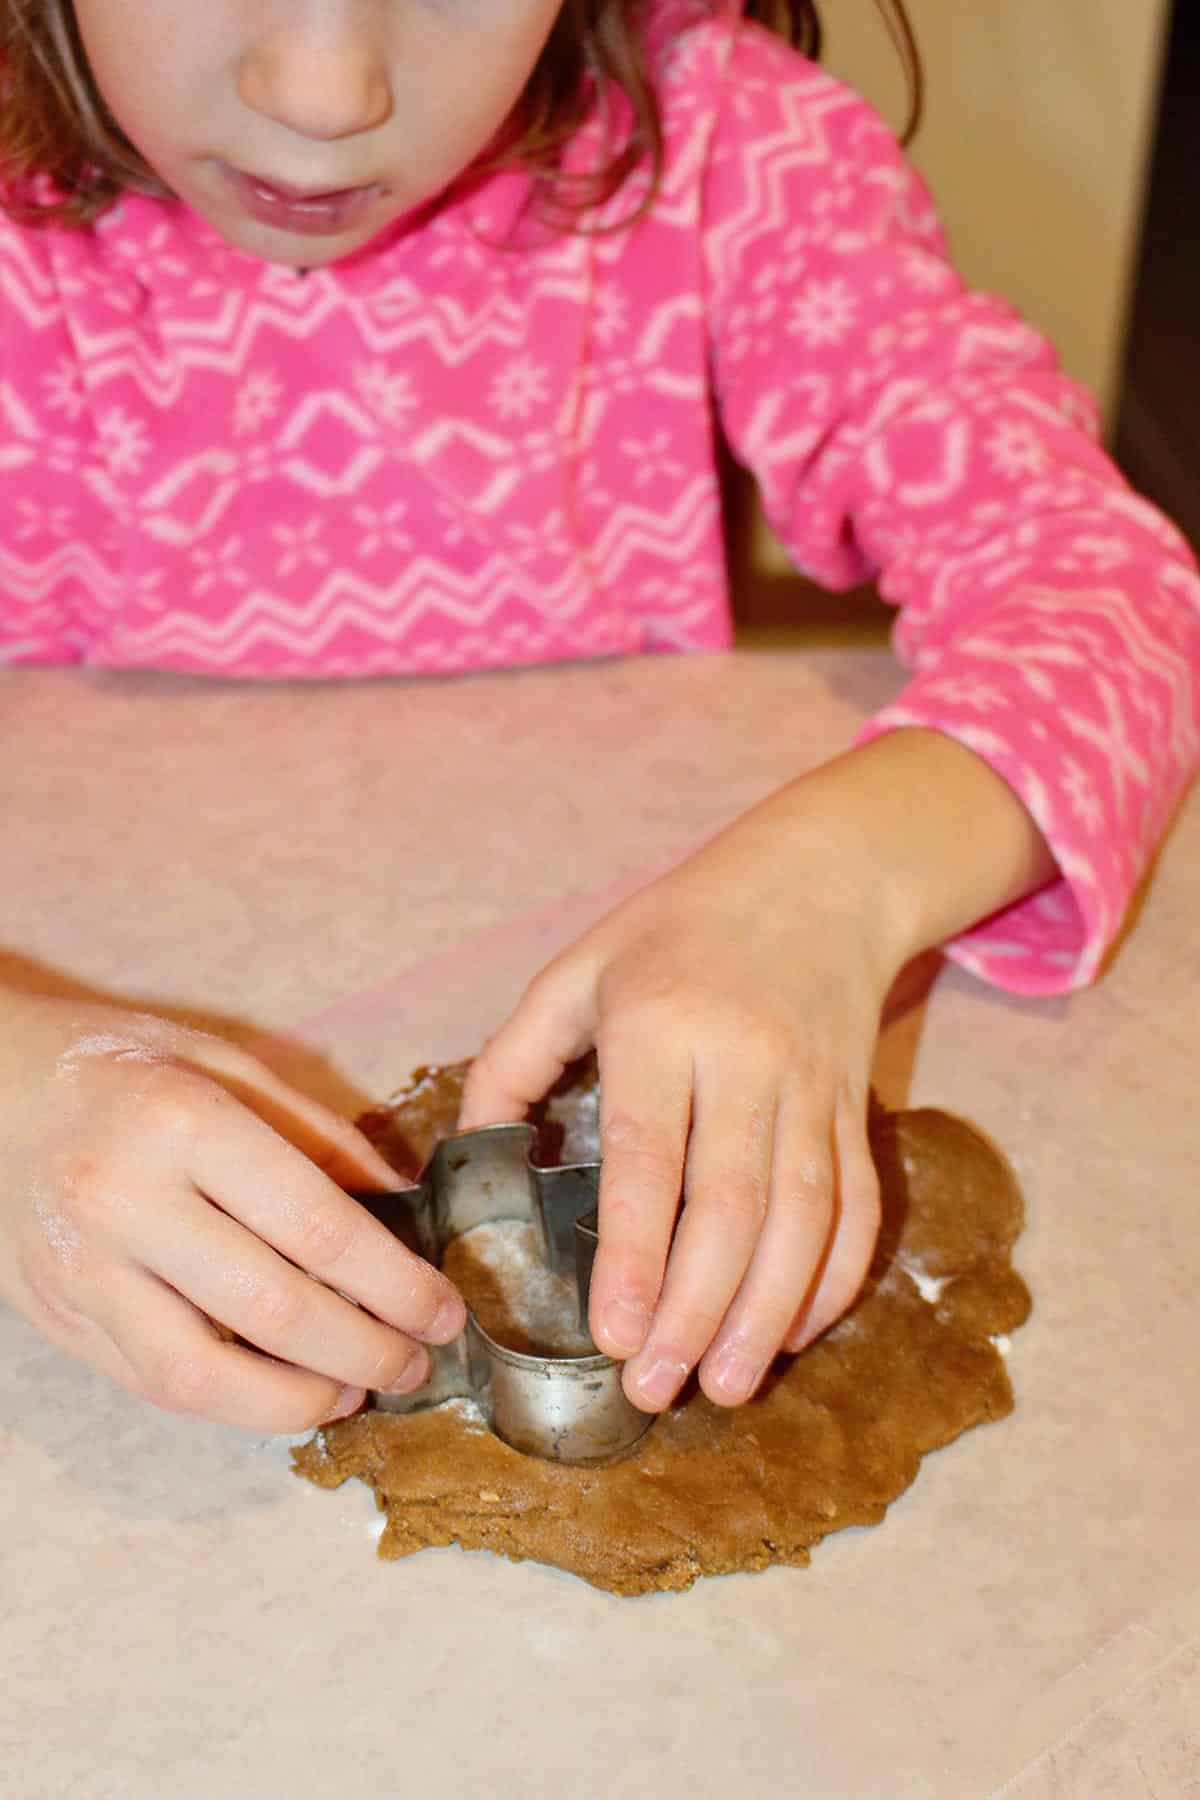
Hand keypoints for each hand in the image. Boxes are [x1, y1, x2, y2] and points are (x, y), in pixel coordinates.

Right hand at [0, 992, 464, 1431]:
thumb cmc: (116, 1066)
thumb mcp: (224, 1062)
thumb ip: (316, 1135)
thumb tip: (402, 1205)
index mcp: (185, 1124)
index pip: (316, 1228)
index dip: (395, 1284)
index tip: (443, 1309)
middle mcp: (128, 1202)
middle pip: (272, 1310)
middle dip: (365, 1351)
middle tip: (417, 1363)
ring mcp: (83, 1270)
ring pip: (203, 1377)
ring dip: (297, 1401)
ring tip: (354, 1392)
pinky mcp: (57, 1317)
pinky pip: (152, 1385)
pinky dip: (230, 1403)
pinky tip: (282, 1391)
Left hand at [460, 828, 894, 1413]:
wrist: (821, 879)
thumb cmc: (680, 926)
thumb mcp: (580, 967)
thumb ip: (515, 1057)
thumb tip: (473, 1152)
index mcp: (660, 1023)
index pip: (651, 1156)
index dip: (636, 1253)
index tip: (614, 1335)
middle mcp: (745, 1060)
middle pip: (733, 1205)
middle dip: (696, 1309)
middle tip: (656, 1390)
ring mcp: (812, 1088)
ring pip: (803, 1219)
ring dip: (766, 1313)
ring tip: (725, 1387)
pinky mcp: (854, 1109)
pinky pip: (855, 1205)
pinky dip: (832, 1278)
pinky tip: (792, 1333)